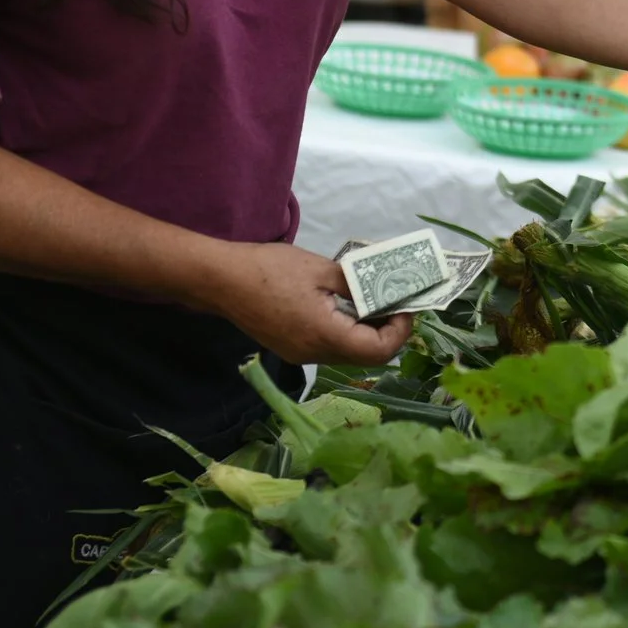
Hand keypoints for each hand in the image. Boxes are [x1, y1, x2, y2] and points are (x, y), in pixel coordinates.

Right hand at [207, 241, 414, 366]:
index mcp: (324, 336)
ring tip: (375, 302)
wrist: (221, 280)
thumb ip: (356, 283)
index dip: (399, 330)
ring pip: (346, 354)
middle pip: (364, 357)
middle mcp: (313, 354)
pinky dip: (346, 331)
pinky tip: (348, 307)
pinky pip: (328, 347)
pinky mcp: (290, 347)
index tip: (406, 305)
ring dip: (366, 332)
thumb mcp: (321, 269)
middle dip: (387, 332)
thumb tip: (383, 289)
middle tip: (396, 302)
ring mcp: (299, 354)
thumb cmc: (270, 269)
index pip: (377, 350)